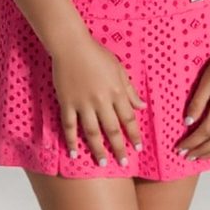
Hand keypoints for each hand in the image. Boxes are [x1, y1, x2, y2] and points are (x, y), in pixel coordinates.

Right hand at [51, 36, 146, 166]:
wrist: (72, 46)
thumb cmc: (97, 54)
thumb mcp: (119, 69)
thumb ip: (130, 90)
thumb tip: (141, 107)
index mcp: (116, 91)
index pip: (128, 118)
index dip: (133, 135)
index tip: (137, 148)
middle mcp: (101, 100)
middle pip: (111, 129)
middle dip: (118, 148)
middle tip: (123, 164)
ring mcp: (83, 103)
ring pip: (92, 132)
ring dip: (98, 149)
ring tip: (102, 164)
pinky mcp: (67, 103)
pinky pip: (69, 126)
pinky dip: (71, 140)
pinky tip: (75, 153)